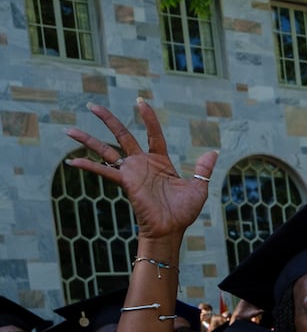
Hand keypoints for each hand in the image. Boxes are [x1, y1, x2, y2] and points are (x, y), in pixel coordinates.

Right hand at [66, 100, 214, 242]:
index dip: (148, 118)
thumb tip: (214, 151)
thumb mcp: (198, 188)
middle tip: (92, 105)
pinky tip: (72, 161)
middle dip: (108, 120)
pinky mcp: (125, 182)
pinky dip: (88, 166)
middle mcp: (142, 164)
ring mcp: (132, 172)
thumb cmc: (183, 212)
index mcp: (160, 162)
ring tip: (68, 129)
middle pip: (122, 135)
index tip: (140, 101)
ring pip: (106, 150)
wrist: (171, 230)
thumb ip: (203, 169)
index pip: (153, 134)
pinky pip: (104, 171)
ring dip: (87, 140)